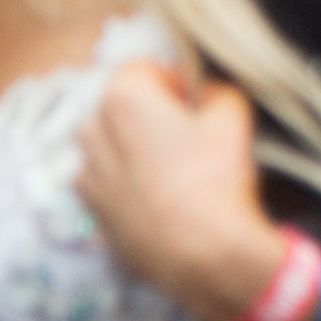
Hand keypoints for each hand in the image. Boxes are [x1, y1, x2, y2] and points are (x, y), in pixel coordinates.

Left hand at [78, 63, 285, 320]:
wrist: (201, 253)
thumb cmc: (216, 178)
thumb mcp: (234, 117)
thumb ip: (217, 90)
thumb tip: (205, 93)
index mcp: (122, 98)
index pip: (144, 67)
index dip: (176, 80)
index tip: (197, 102)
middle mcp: (91, 130)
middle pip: (121, 105)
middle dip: (149, 113)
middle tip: (188, 135)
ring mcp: (86, 173)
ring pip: (109, 145)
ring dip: (133, 146)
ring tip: (171, 169)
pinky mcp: (91, 210)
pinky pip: (106, 183)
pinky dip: (126, 183)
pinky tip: (159, 199)